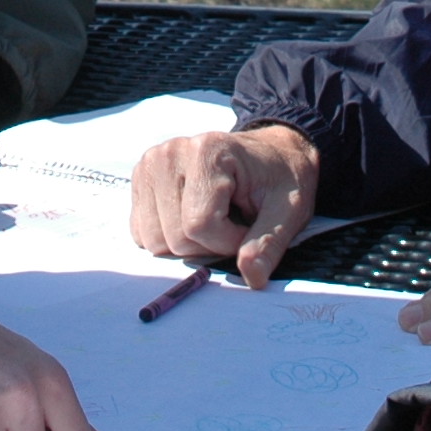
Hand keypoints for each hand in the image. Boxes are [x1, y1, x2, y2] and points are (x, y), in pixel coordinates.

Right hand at [129, 125, 317, 288]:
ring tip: (214, 220)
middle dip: (208, 245)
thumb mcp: (289, 210)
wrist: (269, 154)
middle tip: (232, 225)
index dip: (228, 242)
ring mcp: (150, 166)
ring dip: (188, 244)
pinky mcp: (141, 181)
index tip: (249, 228)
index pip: (199, 225)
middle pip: (175, 237)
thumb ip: (268, 244)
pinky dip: (169, 238)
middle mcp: (170, 153)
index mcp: (208, 151)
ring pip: (154, 240)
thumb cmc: (280, 179)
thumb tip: (252, 278)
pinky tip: (192, 217)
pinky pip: (142, 233)